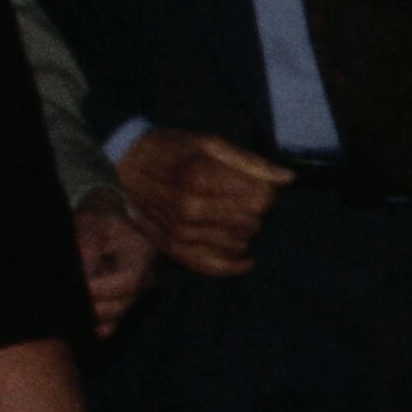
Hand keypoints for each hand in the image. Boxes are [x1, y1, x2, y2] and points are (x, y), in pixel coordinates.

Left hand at [72, 193, 155, 337]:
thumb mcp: (90, 222)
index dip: (101, 288)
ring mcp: (135, 296)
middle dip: (91, 305)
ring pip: (113, 319)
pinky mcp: (121, 307)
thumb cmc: (97, 221)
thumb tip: (85, 272)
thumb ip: (87, 243)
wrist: (103, 226)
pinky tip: (75, 318)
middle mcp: (145, 279)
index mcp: (142, 255)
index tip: (78, 285)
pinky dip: (91, 326)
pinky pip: (109, 327)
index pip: (129, 281)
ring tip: (67, 303)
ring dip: (88, 316)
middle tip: (64, 297)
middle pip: (121, 305)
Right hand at [115, 127, 291, 278]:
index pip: (261, 199)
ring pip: (239, 243)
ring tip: (233, 216)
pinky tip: (245, 259)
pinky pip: (214, 267)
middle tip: (244, 199)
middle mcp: (190, 209)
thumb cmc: (171, 150)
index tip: (257, 185)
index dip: (266, 191)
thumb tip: (288, 178)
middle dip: (256, 211)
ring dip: (244, 232)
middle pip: (252, 222)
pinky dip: (235, 265)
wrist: (124, 165)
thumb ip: (251, 162)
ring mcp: (180, 233)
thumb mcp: (210, 144)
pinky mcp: (173, 249)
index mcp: (201, 178)